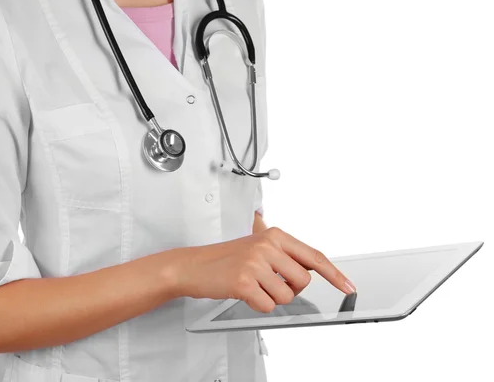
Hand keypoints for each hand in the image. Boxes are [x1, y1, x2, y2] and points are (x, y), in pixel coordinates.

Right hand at [169, 227, 355, 312]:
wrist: (193, 265)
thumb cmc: (226, 258)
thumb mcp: (257, 247)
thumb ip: (284, 254)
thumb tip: (312, 269)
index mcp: (274, 235)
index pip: (314, 256)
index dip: (334, 274)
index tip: (348, 286)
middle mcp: (267, 246)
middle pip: (303, 281)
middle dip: (290, 289)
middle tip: (269, 283)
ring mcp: (255, 263)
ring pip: (286, 296)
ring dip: (271, 298)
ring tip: (253, 286)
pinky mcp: (244, 281)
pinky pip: (267, 306)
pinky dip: (257, 305)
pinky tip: (243, 293)